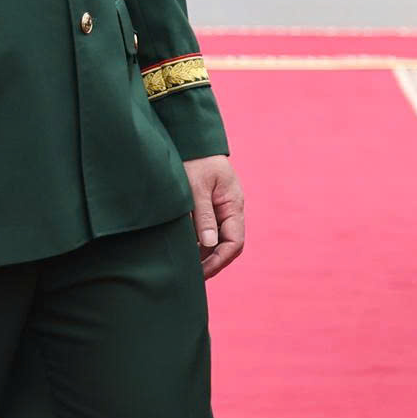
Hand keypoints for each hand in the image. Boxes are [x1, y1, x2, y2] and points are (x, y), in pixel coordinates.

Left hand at [186, 154, 247, 278]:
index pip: (235, 243)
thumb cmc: (194, 160)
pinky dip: (196, 243)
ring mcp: (220, 208)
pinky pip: (207, 231)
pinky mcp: (209, 206)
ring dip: (203, 254)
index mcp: (233, 205)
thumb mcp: (196, 188)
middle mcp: (230, 209)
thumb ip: (203, 216)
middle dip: (211, 262)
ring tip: (183, 267)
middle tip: (190, 277)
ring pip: (217, 240)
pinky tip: (182, 250)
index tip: (199, 273)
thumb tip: (208, 244)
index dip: (219, 261)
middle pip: (228, 245)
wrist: (191, 139)